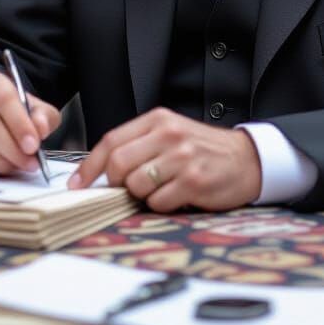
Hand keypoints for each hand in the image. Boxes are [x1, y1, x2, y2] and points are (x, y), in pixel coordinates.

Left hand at [67, 107, 261, 211]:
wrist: (246, 159)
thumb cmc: (202, 149)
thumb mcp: (170, 134)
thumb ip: (138, 144)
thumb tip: (100, 171)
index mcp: (158, 119)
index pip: (112, 141)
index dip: (90, 166)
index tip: (77, 184)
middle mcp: (169, 135)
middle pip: (119, 164)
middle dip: (116, 183)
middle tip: (127, 188)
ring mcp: (182, 158)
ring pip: (136, 185)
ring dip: (142, 195)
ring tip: (160, 188)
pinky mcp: (194, 182)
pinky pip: (158, 202)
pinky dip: (161, 205)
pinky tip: (177, 195)